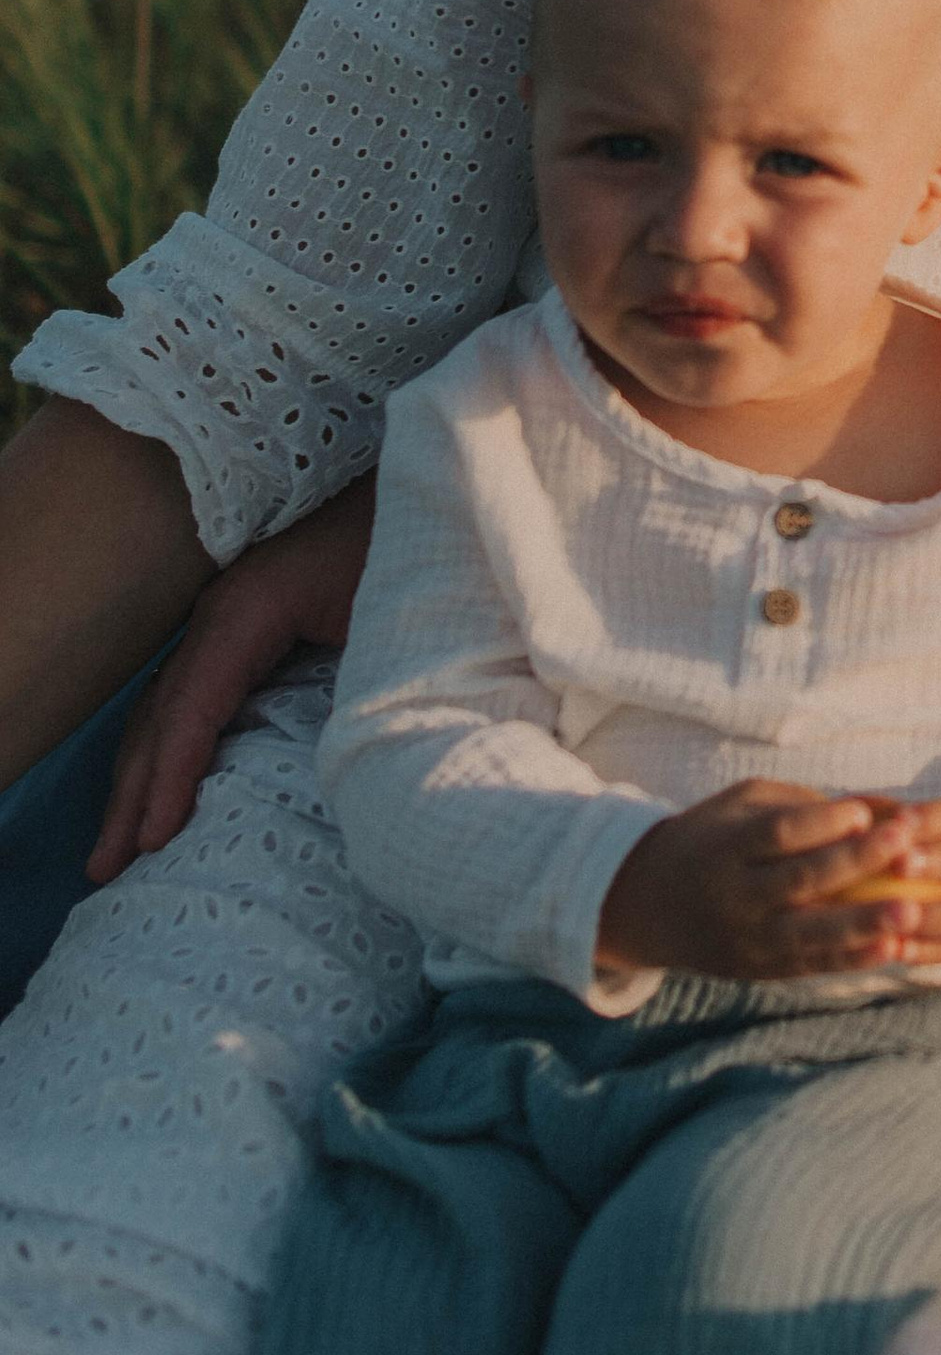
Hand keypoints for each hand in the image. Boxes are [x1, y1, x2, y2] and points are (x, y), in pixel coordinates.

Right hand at [87, 476, 377, 881]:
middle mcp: (220, 613)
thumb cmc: (409, 546)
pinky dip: (165, 746)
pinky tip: (155, 788)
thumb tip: (354, 769)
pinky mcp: (243, 627)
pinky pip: (190, 694)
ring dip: (136, 776)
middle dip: (131, 793)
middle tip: (106, 867)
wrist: (420, 486)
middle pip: (161, 713)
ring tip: (115, 848)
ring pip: (165, 707)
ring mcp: (225, 618)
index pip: (193, 707)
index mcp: (248, 611)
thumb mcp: (391, 616)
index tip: (153, 839)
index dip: (170, 776)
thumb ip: (363, 686)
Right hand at [597, 779, 931, 982]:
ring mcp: (746, 938)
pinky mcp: (759, 969)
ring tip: (912, 912)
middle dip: (855, 862)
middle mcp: (734, 895)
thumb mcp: (743, 805)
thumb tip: (883, 808)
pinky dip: (852, 959)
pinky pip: (810, 965)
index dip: (822, 824)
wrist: (647, 905)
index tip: (866, 812)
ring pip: (809, 933)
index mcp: (728, 845)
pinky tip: (893, 948)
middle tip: (907, 845)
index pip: (778, 834)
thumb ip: (805, 804)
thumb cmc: (715, 838)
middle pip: (799, 881)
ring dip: (863, 924)